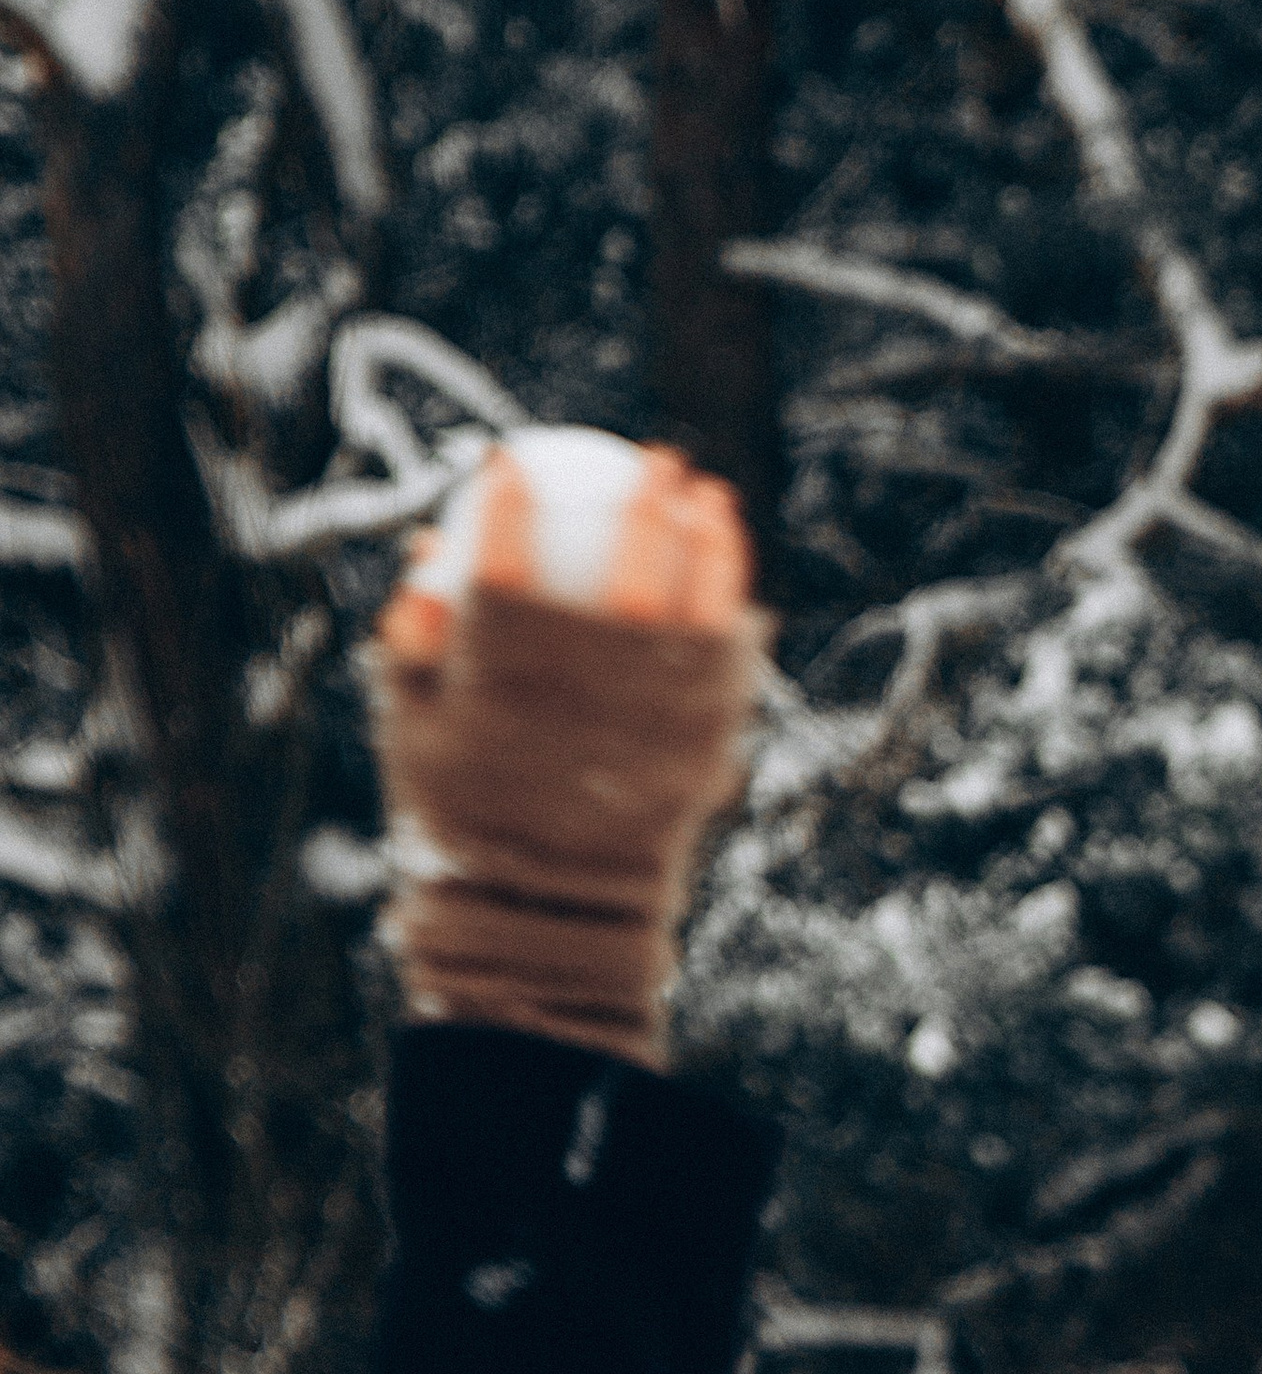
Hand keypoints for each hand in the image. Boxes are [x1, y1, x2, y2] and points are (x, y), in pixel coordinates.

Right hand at [368, 443, 761, 1070]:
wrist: (545, 916)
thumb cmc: (466, 817)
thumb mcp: (414, 734)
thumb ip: (415, 640)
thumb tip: (426, 547)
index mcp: (506, 681)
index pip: (503, 561)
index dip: (505, 500)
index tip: (510, 458)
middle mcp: (590, 690)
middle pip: (628, 567)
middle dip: (644, 498)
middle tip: (655, 457)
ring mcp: (655, 721)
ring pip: (697, 608)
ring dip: (710, 542)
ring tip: (712, 498)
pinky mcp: (702, 751)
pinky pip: (729, 668)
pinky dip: (734, 618)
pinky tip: (735, 588)